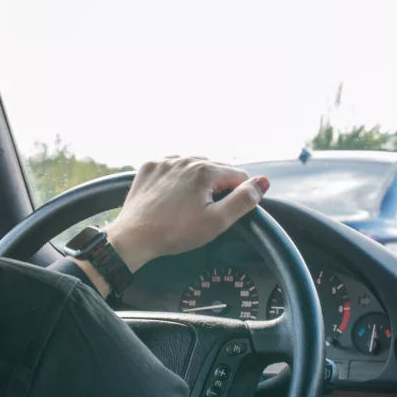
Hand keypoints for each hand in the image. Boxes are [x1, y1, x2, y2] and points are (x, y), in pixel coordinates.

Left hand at [107, 156, 269, 272]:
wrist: (134, 237)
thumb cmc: (176, 232)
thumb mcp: (217, 222)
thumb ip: (243, 200)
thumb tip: (263, 182)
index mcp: (205, 170)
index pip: (238, 175)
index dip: (238, 195)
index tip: (224, 212)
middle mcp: (185, 159)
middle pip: (217, 168)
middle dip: (218, 186)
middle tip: (206, 212)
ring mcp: (165, 161)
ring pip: (194, 166)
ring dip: (199, 180)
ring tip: (189, 205)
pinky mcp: (149, 167)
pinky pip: (173, 166)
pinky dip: (178, 177)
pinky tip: (173, 196)